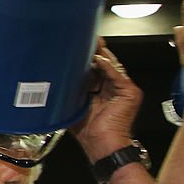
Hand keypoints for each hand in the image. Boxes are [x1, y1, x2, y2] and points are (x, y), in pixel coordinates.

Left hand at [71, 41, 141, 161]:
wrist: (100, 145)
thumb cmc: (87, 131)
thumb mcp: (73, 106)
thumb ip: (69, 92)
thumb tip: (52, 80)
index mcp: (102, 90)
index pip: (96, 69)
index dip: (87, 57)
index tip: (76, 46)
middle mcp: (114, 87)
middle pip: (105, 64)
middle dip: (95, 51)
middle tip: (84, 38)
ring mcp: (123, 89)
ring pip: (111, 66)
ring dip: (100, 55)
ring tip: (90, 44)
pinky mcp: (130, 92)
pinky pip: (117, 75)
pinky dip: (107, 67)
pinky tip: (97, 59)